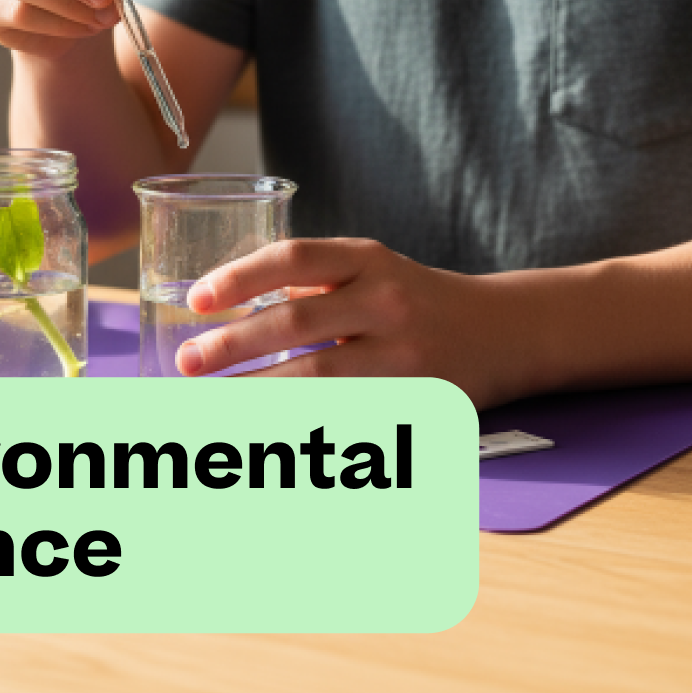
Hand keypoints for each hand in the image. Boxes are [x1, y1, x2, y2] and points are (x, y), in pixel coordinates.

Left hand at [174, 238, 518, 407]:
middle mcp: (386, 300)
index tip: (197, 299)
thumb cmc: (413, 297)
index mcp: (367, 259)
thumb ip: (308, 280)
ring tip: (208, 405)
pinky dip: (302, 427)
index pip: (293, 257)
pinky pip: (347, 417)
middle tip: (187, 363)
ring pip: (317, 380)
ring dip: (255, 395)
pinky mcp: (415, 400)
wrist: (504, 330)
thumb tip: (224, 307)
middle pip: (296, 322)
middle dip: (232, 345)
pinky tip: (264, 435)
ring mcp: (403, 354)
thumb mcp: (369, 269)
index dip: (239, 277)